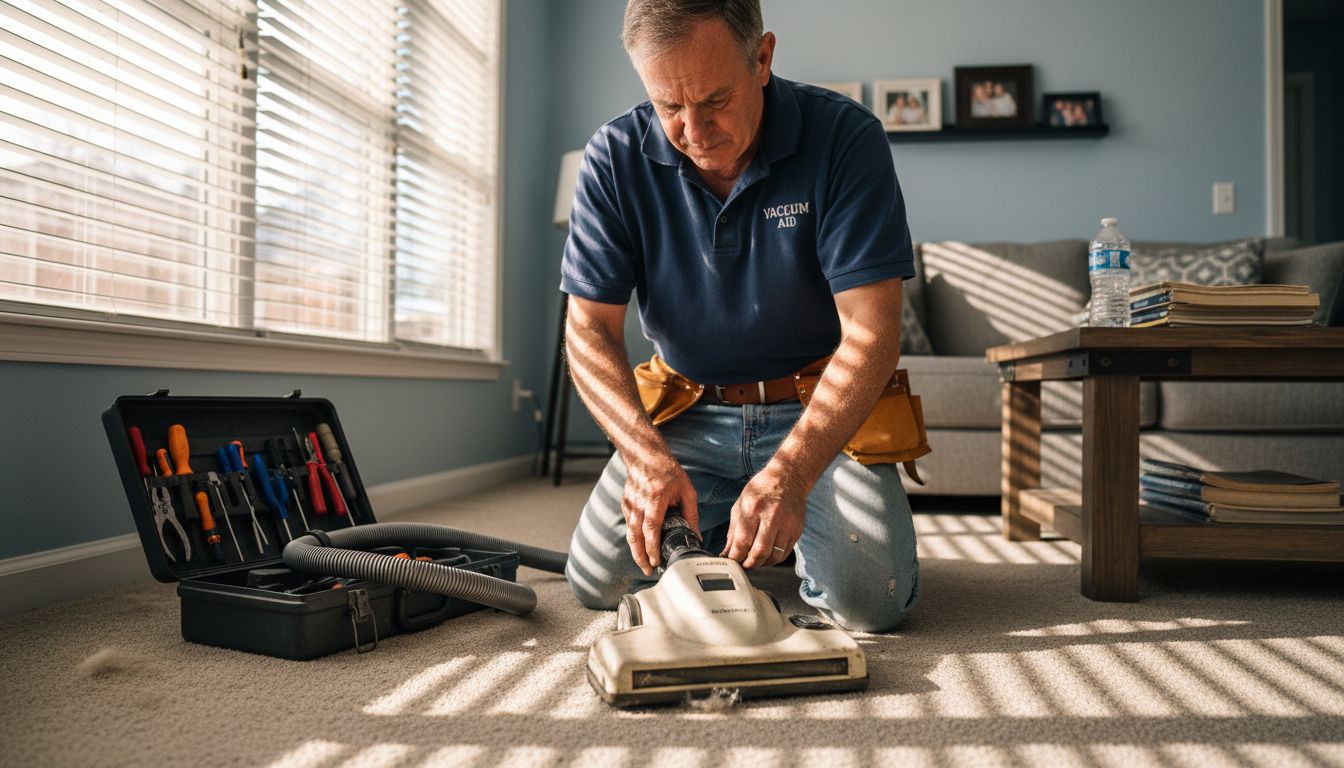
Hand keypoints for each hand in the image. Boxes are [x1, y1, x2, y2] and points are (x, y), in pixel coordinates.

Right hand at [623, 453, 697, 574]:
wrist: (645, 456)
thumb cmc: (667, 471)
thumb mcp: (686, 491)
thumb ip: (691, 514)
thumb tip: (696, 535)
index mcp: (655, 499)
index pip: (650, 529)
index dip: (652, 548)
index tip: (656, 561)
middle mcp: (639, 503)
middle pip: (635, 536)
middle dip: (640, 557)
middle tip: (648, 571)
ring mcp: (630, 504)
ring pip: (629, 533)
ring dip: (636, 551)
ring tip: (645, 565)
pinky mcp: (625, 505)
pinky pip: (629, 526)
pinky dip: (634, 539)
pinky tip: (641, 548)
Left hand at [722, 466, 806, 568]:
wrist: (789, 477)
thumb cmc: (761, 490)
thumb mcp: (741, 505)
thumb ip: (733, 531)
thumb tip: (727, 553)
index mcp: (753, 508)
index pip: (742, 541)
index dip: (735, 557)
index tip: (731, 561)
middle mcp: (772, 516)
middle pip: (759, 552)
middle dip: (748, 564)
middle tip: (743, 566)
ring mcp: (788, 523)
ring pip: (774, 556)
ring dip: (762, 564)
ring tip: (754, 561)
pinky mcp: (797, 529)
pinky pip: (785, 553)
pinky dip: (773, 559)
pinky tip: (766, 556)